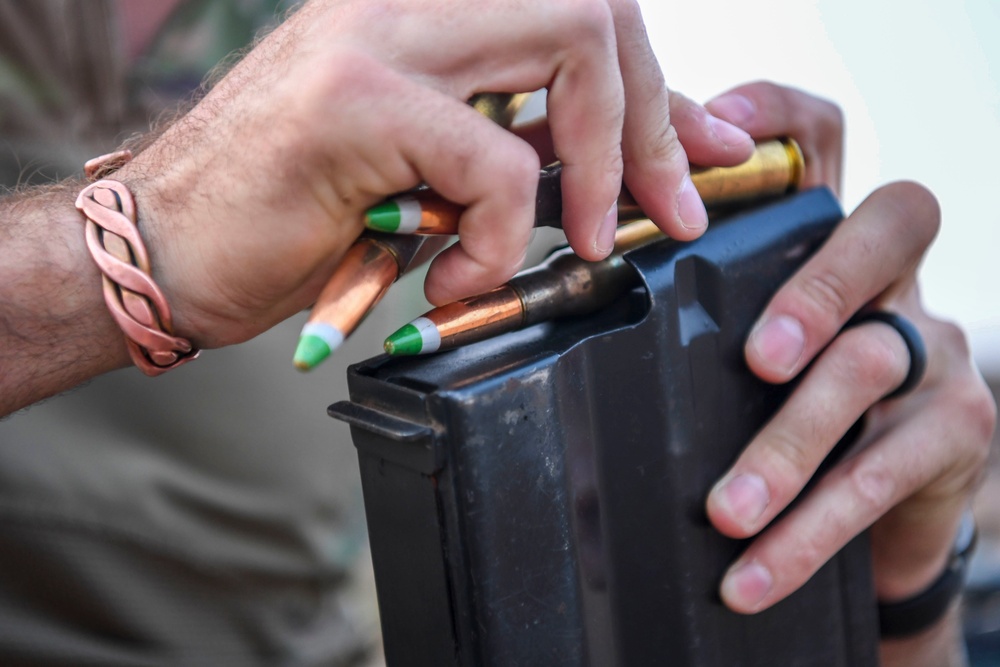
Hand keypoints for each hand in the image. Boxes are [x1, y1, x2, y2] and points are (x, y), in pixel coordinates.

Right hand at [117, 0, 754, 347]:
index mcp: (425, 11)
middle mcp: (405, 0)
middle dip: (657, 118)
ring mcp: (378, 36)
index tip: (708, 154)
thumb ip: (514, 152)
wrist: (163, 248)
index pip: (581, 11)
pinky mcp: (354, 101)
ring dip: (604, 162)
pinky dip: (505, 234)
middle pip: (595, 7)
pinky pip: (495, 160)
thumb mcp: (426, 177)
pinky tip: (464, 275)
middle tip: (669, 206)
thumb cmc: (288, 218)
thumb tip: (619, 169)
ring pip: (569, 43)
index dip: (665, 87)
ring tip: (587, 239)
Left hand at [702, 83, 994, 624]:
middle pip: (886, 227)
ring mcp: (933, 348)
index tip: (718, 124)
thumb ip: (705, 313)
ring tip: (726, 510)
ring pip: (871, 366)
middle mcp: (895, 278)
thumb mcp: (752, 345)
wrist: (887, 507)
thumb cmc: (793, 405)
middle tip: (757, 357)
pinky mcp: (954, 429)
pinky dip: (807, 532)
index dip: (780, 116)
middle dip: (819, 282)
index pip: (825, 144)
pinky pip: (878, 474)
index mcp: (829, 244)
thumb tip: (586, 304)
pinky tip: (751, 575)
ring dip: (787, 446)